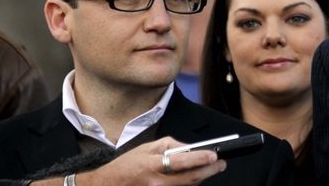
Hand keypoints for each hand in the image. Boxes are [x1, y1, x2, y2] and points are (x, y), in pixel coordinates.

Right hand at [32, 137, 225, 185]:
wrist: (107, 185)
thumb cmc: (126, 166)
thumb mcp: (147, 148)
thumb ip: (170, 146)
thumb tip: (190, 148)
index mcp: (152, 166)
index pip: (182, 162)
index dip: (201, 158)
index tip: (214, 155)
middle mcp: (156, 183)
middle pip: (190, 179)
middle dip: (209, 170)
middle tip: (221, 164)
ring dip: (201, 177)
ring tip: (211, 168)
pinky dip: (188, 184)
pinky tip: (194, 177)